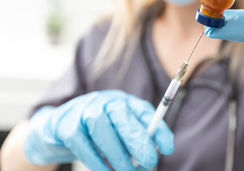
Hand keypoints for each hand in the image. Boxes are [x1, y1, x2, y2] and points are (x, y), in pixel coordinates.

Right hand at [24, 90, 173, 169]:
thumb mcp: (118, 131)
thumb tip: (155, 152)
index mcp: (123, 102)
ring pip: (102, 130)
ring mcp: (83, 110)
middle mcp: (105, 101)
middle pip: (123, 116)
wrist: (56, 129)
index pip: (144, 112)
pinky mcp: (66, 125)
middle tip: (149, 162)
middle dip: (138, 140)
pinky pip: (82, 144)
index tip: (168, 149)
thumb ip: (135, 138)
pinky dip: (96, 161)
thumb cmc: (96, 133)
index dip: (158, 129)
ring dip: (117, 154)